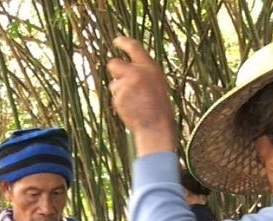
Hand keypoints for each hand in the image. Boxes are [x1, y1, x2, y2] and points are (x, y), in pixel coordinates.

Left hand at [107, 37, 178, 155]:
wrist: (155, 126)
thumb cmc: (159, 107)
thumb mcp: (157, 82)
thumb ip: (143, 72)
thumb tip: (128, 67)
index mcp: (149, 67)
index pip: (134, 47)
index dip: (123, 42)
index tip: (116, 41)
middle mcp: (136, 73)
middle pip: (113, 63)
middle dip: (114, 71)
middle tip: (121, 79)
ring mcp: (126, 86)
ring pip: (113, 84)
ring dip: (119, 91)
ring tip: (134, 102)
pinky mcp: (118, 98)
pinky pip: (114, 97)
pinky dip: (120, 103)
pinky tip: (131, 109)